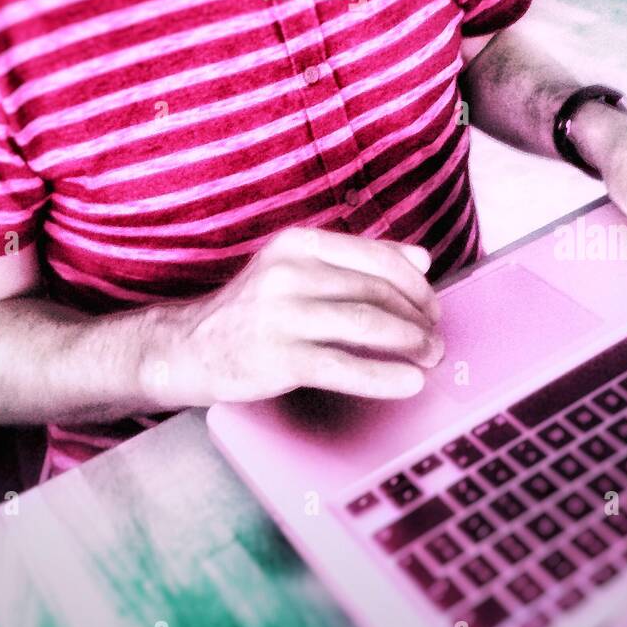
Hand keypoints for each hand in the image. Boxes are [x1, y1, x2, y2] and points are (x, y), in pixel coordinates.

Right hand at [161, 226, 443, 405]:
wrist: (189, 346)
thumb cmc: (253, 310)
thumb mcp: (297, 269)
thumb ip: (356, 261)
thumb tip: (422, 259)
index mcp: (298, 243)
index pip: (376, 256)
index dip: (415, 283)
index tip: (433, 305)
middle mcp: (289, 272)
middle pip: (377, 291)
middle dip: (418, 318)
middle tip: (436, 338)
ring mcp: (282, 314)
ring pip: (368, 324)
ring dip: (410, 344)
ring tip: (430, 358)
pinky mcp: (278, 357)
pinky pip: (345, 366)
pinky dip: (385, 376)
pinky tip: (408, 383)